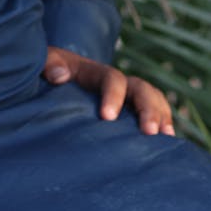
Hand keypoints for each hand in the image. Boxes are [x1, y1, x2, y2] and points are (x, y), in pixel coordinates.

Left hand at [42, 46, 174, 136]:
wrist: (51, 80)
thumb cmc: (47, 75)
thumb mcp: (42, 64)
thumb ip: (48, 64)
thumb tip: (59, 75)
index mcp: (94, 71)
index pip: (111, 78)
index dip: (113, 95)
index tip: (107, 118)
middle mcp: (116, 82)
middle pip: (140, 88)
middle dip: (147, 109)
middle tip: (149, 132)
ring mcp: (126, 97)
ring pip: (153, 99)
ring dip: (161, 116)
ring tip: (166, 139)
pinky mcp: (130, 113)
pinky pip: (154, 114)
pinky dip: (164, 125)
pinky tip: (169, 146)